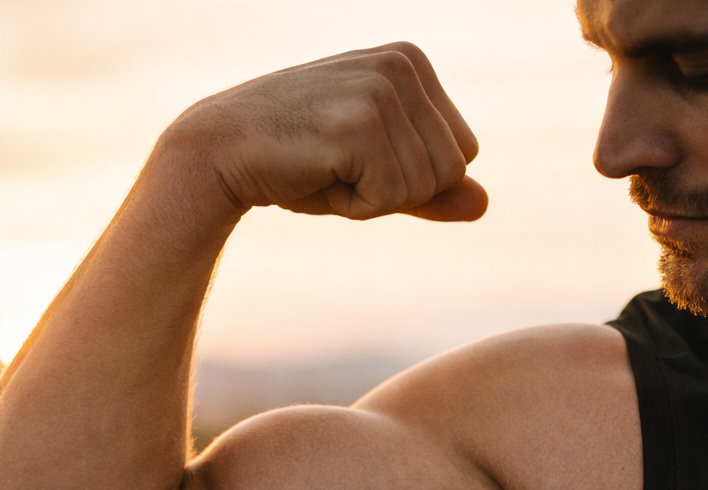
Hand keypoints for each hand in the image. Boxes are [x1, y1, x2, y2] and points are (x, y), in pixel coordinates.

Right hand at [166, 42, 487, 222]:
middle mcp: (405, 64)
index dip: (411, 179)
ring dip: (373, 199)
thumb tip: (484, 204)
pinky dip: (356, 207)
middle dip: (397, 191)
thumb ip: (431, 189)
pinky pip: (392, 198)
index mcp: (412, 63)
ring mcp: (384, 88)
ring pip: (425, 188)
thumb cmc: (300, 162)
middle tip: (340, 167)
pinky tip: (319, 175)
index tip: (357, 159)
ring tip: (327, 168)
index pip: (462, 154)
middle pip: (451, 171)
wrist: (222, 151)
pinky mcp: (362, 121)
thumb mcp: (375, 173)